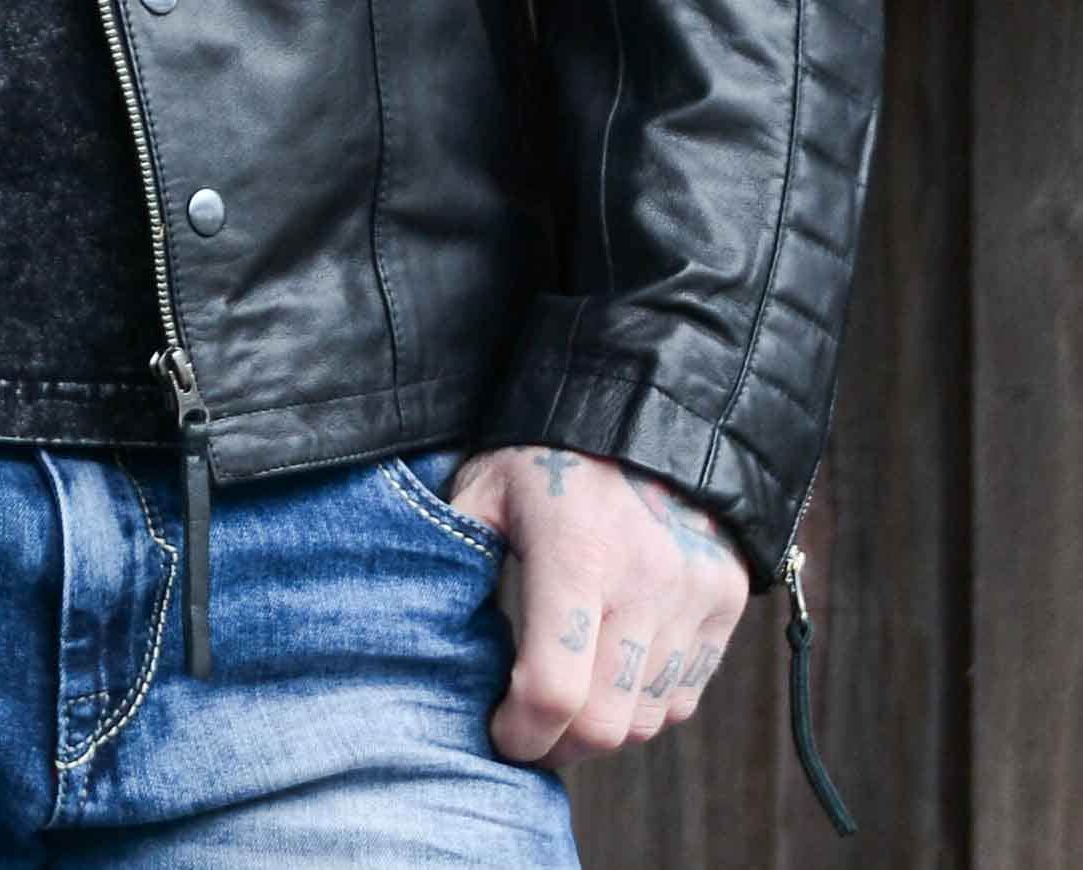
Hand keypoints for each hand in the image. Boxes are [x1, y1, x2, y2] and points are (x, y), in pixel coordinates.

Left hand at [446, 443, 749, 765]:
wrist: (641, 405)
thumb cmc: (545, 453)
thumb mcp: (484, 488)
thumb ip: (455, 555)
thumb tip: (425, 630)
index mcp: (574, 551)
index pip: (553, 688)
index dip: (520, 731)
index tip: (499, 730)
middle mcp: (644, 580)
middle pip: (607, 724)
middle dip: (560, 745)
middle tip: (529, 731)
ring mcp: (693, 593)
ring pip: (651, 719)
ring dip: (605, 728)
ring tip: (570, 702)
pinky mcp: (725, 600)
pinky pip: (687, 693)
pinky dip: (648, 703)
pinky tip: (613, 675)